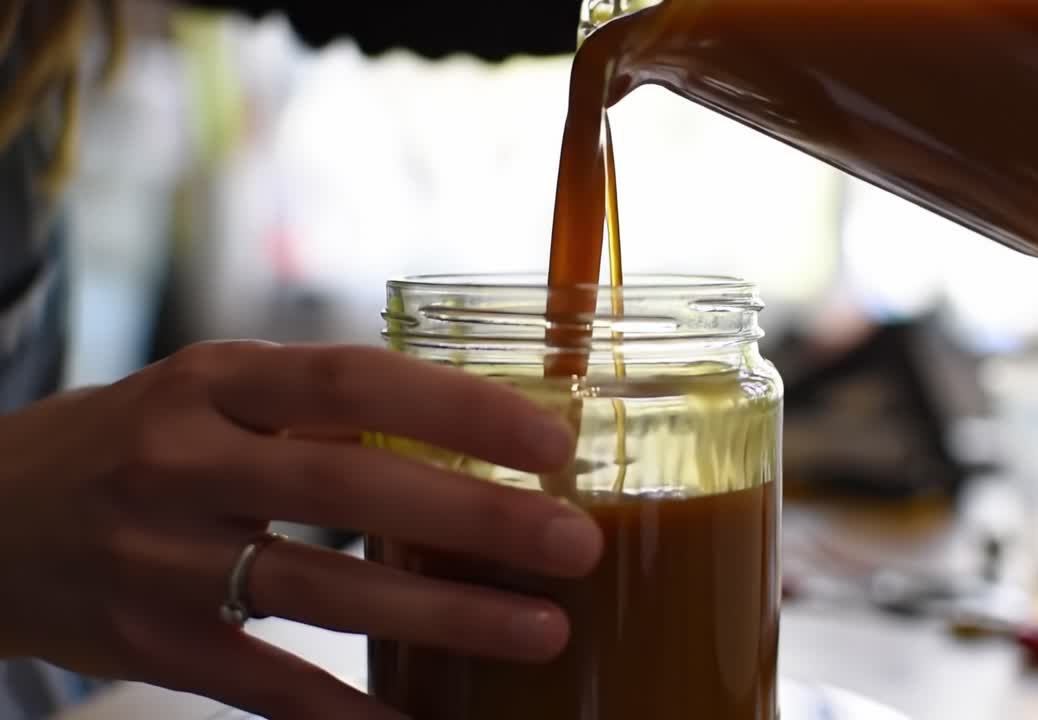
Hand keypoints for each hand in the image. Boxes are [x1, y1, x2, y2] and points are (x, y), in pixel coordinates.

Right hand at [0, 341, 601, 718]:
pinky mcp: (152, 648)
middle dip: (476, 520)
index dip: (459, 409)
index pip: (352, 382)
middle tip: (574, 543)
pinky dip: (354, 712)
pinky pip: (269, 686)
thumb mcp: (209, 391)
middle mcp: (183, 462)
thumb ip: (317, 405)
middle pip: (350, 489)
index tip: (551, 439)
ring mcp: (161, 562)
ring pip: (324, 593)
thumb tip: (462, 418)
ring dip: (444, 618)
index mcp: (212, 380)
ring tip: (541, 630)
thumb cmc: (133, 441)